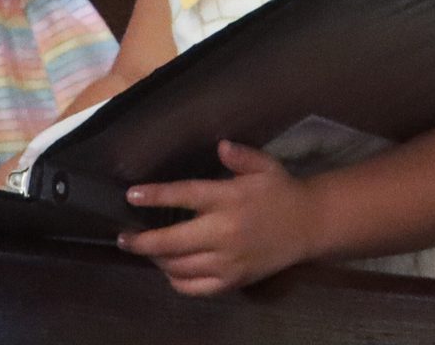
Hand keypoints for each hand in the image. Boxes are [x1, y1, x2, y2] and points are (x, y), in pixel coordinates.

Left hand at [120, 140, 314, 295]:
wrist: (311, 226)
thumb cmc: (280, 191)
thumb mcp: (263, 165)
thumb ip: (239, 155)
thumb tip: (220, 146)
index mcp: (227, 200)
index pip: (184, 197)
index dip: (155, 197)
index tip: (130, 195)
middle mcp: (225, 233)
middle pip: (175, 242)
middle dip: (144, 242)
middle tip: (123, 238)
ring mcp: (230, 261)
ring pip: (183, 268)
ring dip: (158, 261)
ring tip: (143, 250)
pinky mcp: (237, 280)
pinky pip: (200, 288)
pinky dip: (179, 283)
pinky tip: (168, 271)